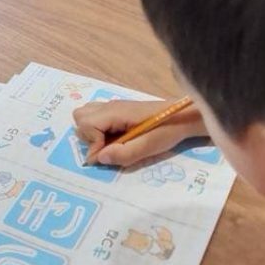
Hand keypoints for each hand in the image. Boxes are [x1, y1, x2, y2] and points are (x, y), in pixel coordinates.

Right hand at [74, 98, 207, 166]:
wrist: (184, 116)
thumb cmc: (167, 130)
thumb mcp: (149, 146)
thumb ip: (123, 153)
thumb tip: (98, 159)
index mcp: (115, 112)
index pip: (86, 125)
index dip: (94, 145)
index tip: (110, 154)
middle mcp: (109, 106)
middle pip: (80, 118)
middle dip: (89, 137)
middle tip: (108, 148)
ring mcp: (112, 106)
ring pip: (84, 115)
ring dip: (90, 132)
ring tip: (108, 143)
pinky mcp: (117, 109)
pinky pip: (95, 115)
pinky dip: (97, 127)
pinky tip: (113, 137)